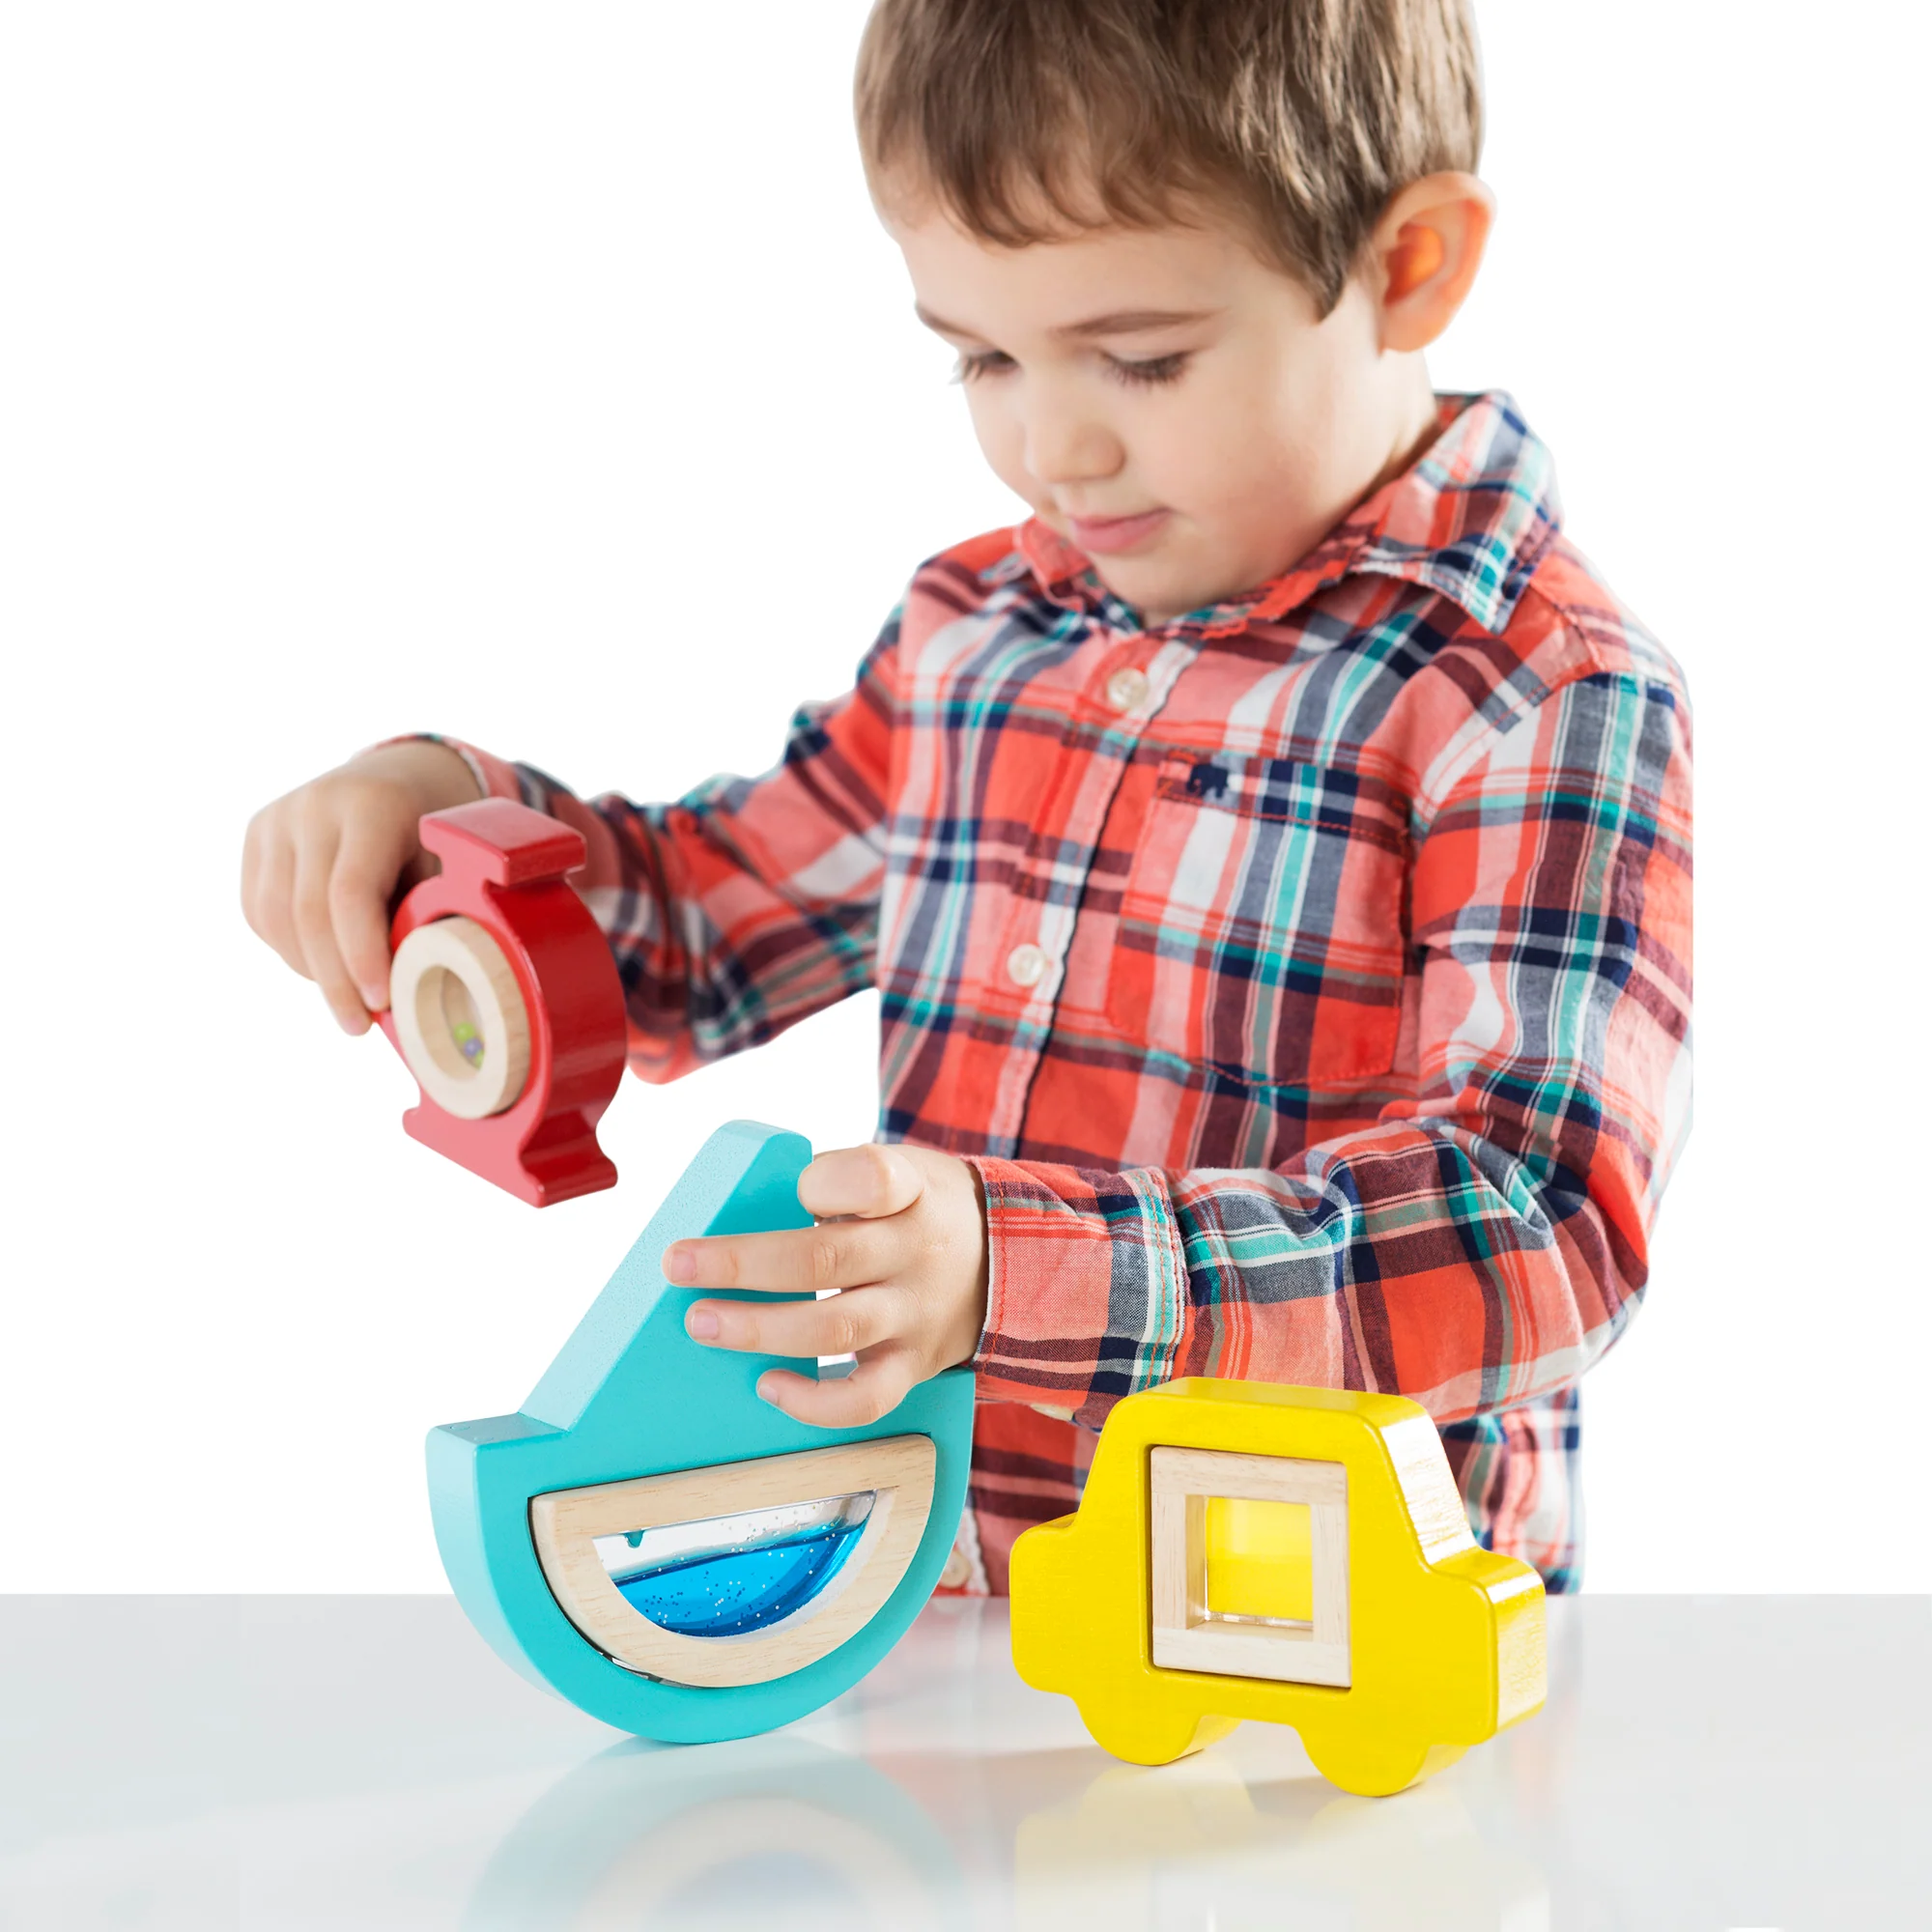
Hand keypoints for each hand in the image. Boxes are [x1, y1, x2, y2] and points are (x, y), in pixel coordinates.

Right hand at [241, 740, 481, 1033]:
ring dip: (310, 969)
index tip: (380, 1003)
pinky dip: (289, 949)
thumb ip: (428, 917)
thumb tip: (412, 993)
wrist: (399, 776)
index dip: (361, 956)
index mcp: (372, 805)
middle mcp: (314, 805)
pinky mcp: (255, 835)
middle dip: (334, 980)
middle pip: (308, 911)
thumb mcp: (446, 867)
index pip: (351, 893)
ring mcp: (277, 818)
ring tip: (347, 996)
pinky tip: (323, 963)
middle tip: (360, 1025)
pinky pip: (259, 911)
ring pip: (274, 917)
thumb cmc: (433, 839)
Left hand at [666, 1142, 988, 1426]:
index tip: (794, 1188)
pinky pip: (865, 1399)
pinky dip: (813, 1402)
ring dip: (759, 1329)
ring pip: (834, 1330)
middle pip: (826, 1259)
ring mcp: (915, 1314)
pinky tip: (768, 1386)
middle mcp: (915, 1253)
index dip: (824, 1184)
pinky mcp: (912, 1365)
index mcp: (911, 1191)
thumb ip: (833, 1184)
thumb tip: (737, 1214)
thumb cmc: (919, 1209)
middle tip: (679, 1264)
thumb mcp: (898, 1171)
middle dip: (743, 1264)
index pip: (872, 1178)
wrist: (1006, 1262)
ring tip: (703, 1323)